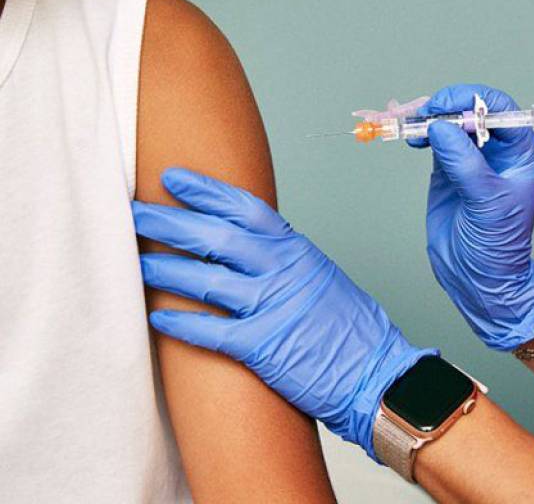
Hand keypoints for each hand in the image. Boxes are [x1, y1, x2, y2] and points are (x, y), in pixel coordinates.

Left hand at [132, 168, 436, 459]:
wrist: (379, 374)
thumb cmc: (352, 330)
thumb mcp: (322, 278)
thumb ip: (285, 261)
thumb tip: (248, 251)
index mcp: (298, 251)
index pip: (245, 209)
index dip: (206, 192)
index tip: (173, 179)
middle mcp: (283, 271)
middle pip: (216, 237)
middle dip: (171, 222)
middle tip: (136, 212)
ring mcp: (273, 307)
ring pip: (206, 279)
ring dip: (166, 268)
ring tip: (137, 261)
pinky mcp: (263, 347)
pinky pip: (211, 331)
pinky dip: (181, 323)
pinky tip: (157, 317)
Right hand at [411, 84, 533, 350]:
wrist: (478, 278)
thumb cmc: (497, 246)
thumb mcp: (487, 203)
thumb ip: (465, 163)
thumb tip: (441, 126)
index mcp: (522, 153)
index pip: (500, 110)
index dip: (472, 102)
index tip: (444, 108)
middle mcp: (500, 151)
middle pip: (473, 110)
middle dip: (447, 106)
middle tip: (422, 113)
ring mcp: (473, 158)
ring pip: (452, 122)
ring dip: (430, 117)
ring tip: (412, 125)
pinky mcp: (450, 169)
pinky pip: (436, 139)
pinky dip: (422, 132)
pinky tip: (412, 137)